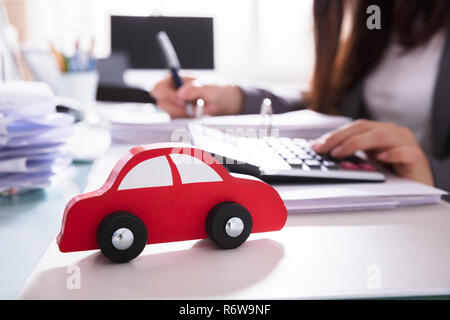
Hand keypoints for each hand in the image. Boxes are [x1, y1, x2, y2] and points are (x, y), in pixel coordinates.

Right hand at [150, 74, 243, 117]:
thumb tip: (181, 93)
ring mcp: (173, 105)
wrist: (225, 101)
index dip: (167, 96)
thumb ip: (195, 88)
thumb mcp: (209, 86)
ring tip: (202, 109)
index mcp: (173, 79)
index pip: (157, 89)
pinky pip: (178, 121)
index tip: (183, 102)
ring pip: (170, 115)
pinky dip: (189, 120)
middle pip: (161, 104)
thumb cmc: (216, 89)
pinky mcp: (179, 115)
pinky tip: (200, 114)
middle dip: (179, 109)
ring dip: (186, 115)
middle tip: (195, 109)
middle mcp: (170, 92)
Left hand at [311, 120, 434, 185]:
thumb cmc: (392, 170)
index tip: (316, 146)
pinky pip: (406, 152)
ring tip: (340, 152)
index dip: (334, 135)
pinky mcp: (417, 157)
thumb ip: (352, 156)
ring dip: (358, 143)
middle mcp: (392, 133)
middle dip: (340, 138)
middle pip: (364, 128)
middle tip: (323, 149)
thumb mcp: (368, 160)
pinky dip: (393, 154)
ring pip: (382, 136)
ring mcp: (405, 143)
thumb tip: (325, 156)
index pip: (354, 127)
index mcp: (379, 131)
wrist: (420, 182)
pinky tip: (380, 158)